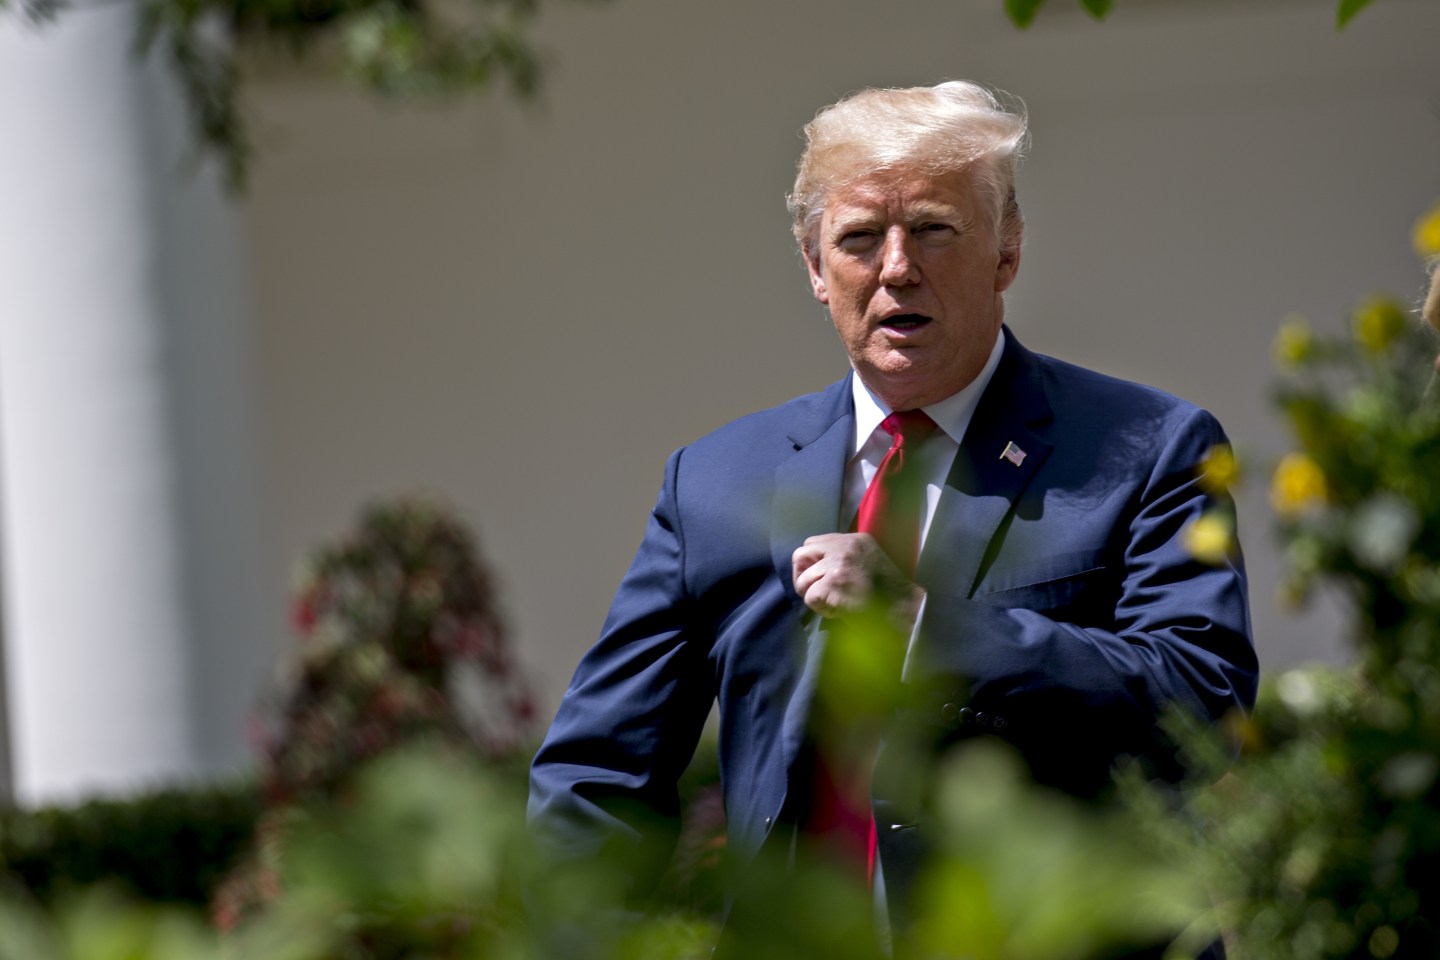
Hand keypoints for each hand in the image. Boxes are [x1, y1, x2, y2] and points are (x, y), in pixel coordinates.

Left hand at [791, 532, 923, 624]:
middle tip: (811, 592)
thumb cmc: (887, 594)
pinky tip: (840, 612)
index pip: (813, 543)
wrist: (904, 611)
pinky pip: (810, 598)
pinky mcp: (834, 583)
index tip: (817, 577)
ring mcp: (839, 564)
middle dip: (801, 576)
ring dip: (815, 597)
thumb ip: (843, 558)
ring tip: (835, 605)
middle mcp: (845, 547)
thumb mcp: (867, 562)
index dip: (810, 562)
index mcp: (855, 539)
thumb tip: (813, 567)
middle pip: (801, 554)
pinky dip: (822, 609)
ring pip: (804, 581)